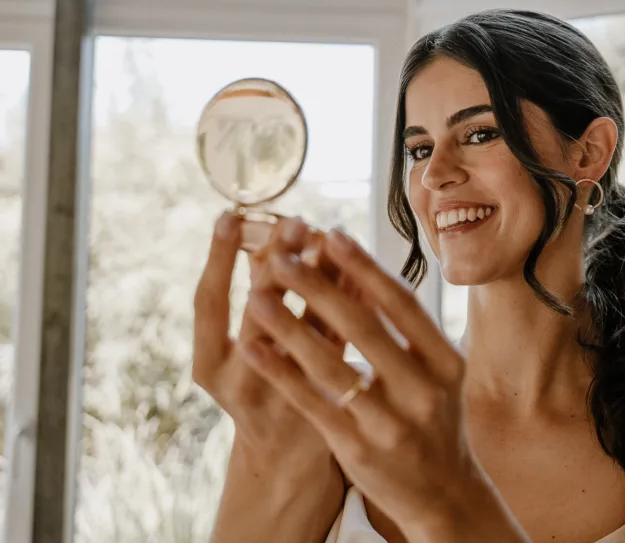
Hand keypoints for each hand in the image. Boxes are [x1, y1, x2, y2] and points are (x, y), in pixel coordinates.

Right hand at [192, 213, 342, 477]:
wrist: (288, 462)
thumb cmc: (264, 391)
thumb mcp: (247, 352)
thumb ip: (265, 301)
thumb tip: (283, 233)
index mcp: (210, 366)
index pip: (207, 304)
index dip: (216, 259)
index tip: (230, 215)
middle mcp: (241, 382)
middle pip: (258, 312)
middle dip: (278, 264)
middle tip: (294, 222)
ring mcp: (285, 396)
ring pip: (306, 327)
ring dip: (321, 280)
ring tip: (330, 236)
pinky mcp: (328, 403)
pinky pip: (345, 345)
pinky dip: (355, 307)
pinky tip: (366, 274)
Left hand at [235, 222, 513, 538]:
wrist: (443, 493)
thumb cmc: (434, 418)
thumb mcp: (439, 373)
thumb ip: (411, 330)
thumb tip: (364, 267)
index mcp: (446, 362)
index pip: (402, 304)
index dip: (365, 268)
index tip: (332, 234)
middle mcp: (422, 390)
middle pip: (364, 328)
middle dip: (319, 287)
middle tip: (284, 256)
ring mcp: (389, 423)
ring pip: (329, 364)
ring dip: (288, 325)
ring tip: (257, 293)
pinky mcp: (357, 449)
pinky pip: (309, 401)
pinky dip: (279, 370)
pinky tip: (253, 345)